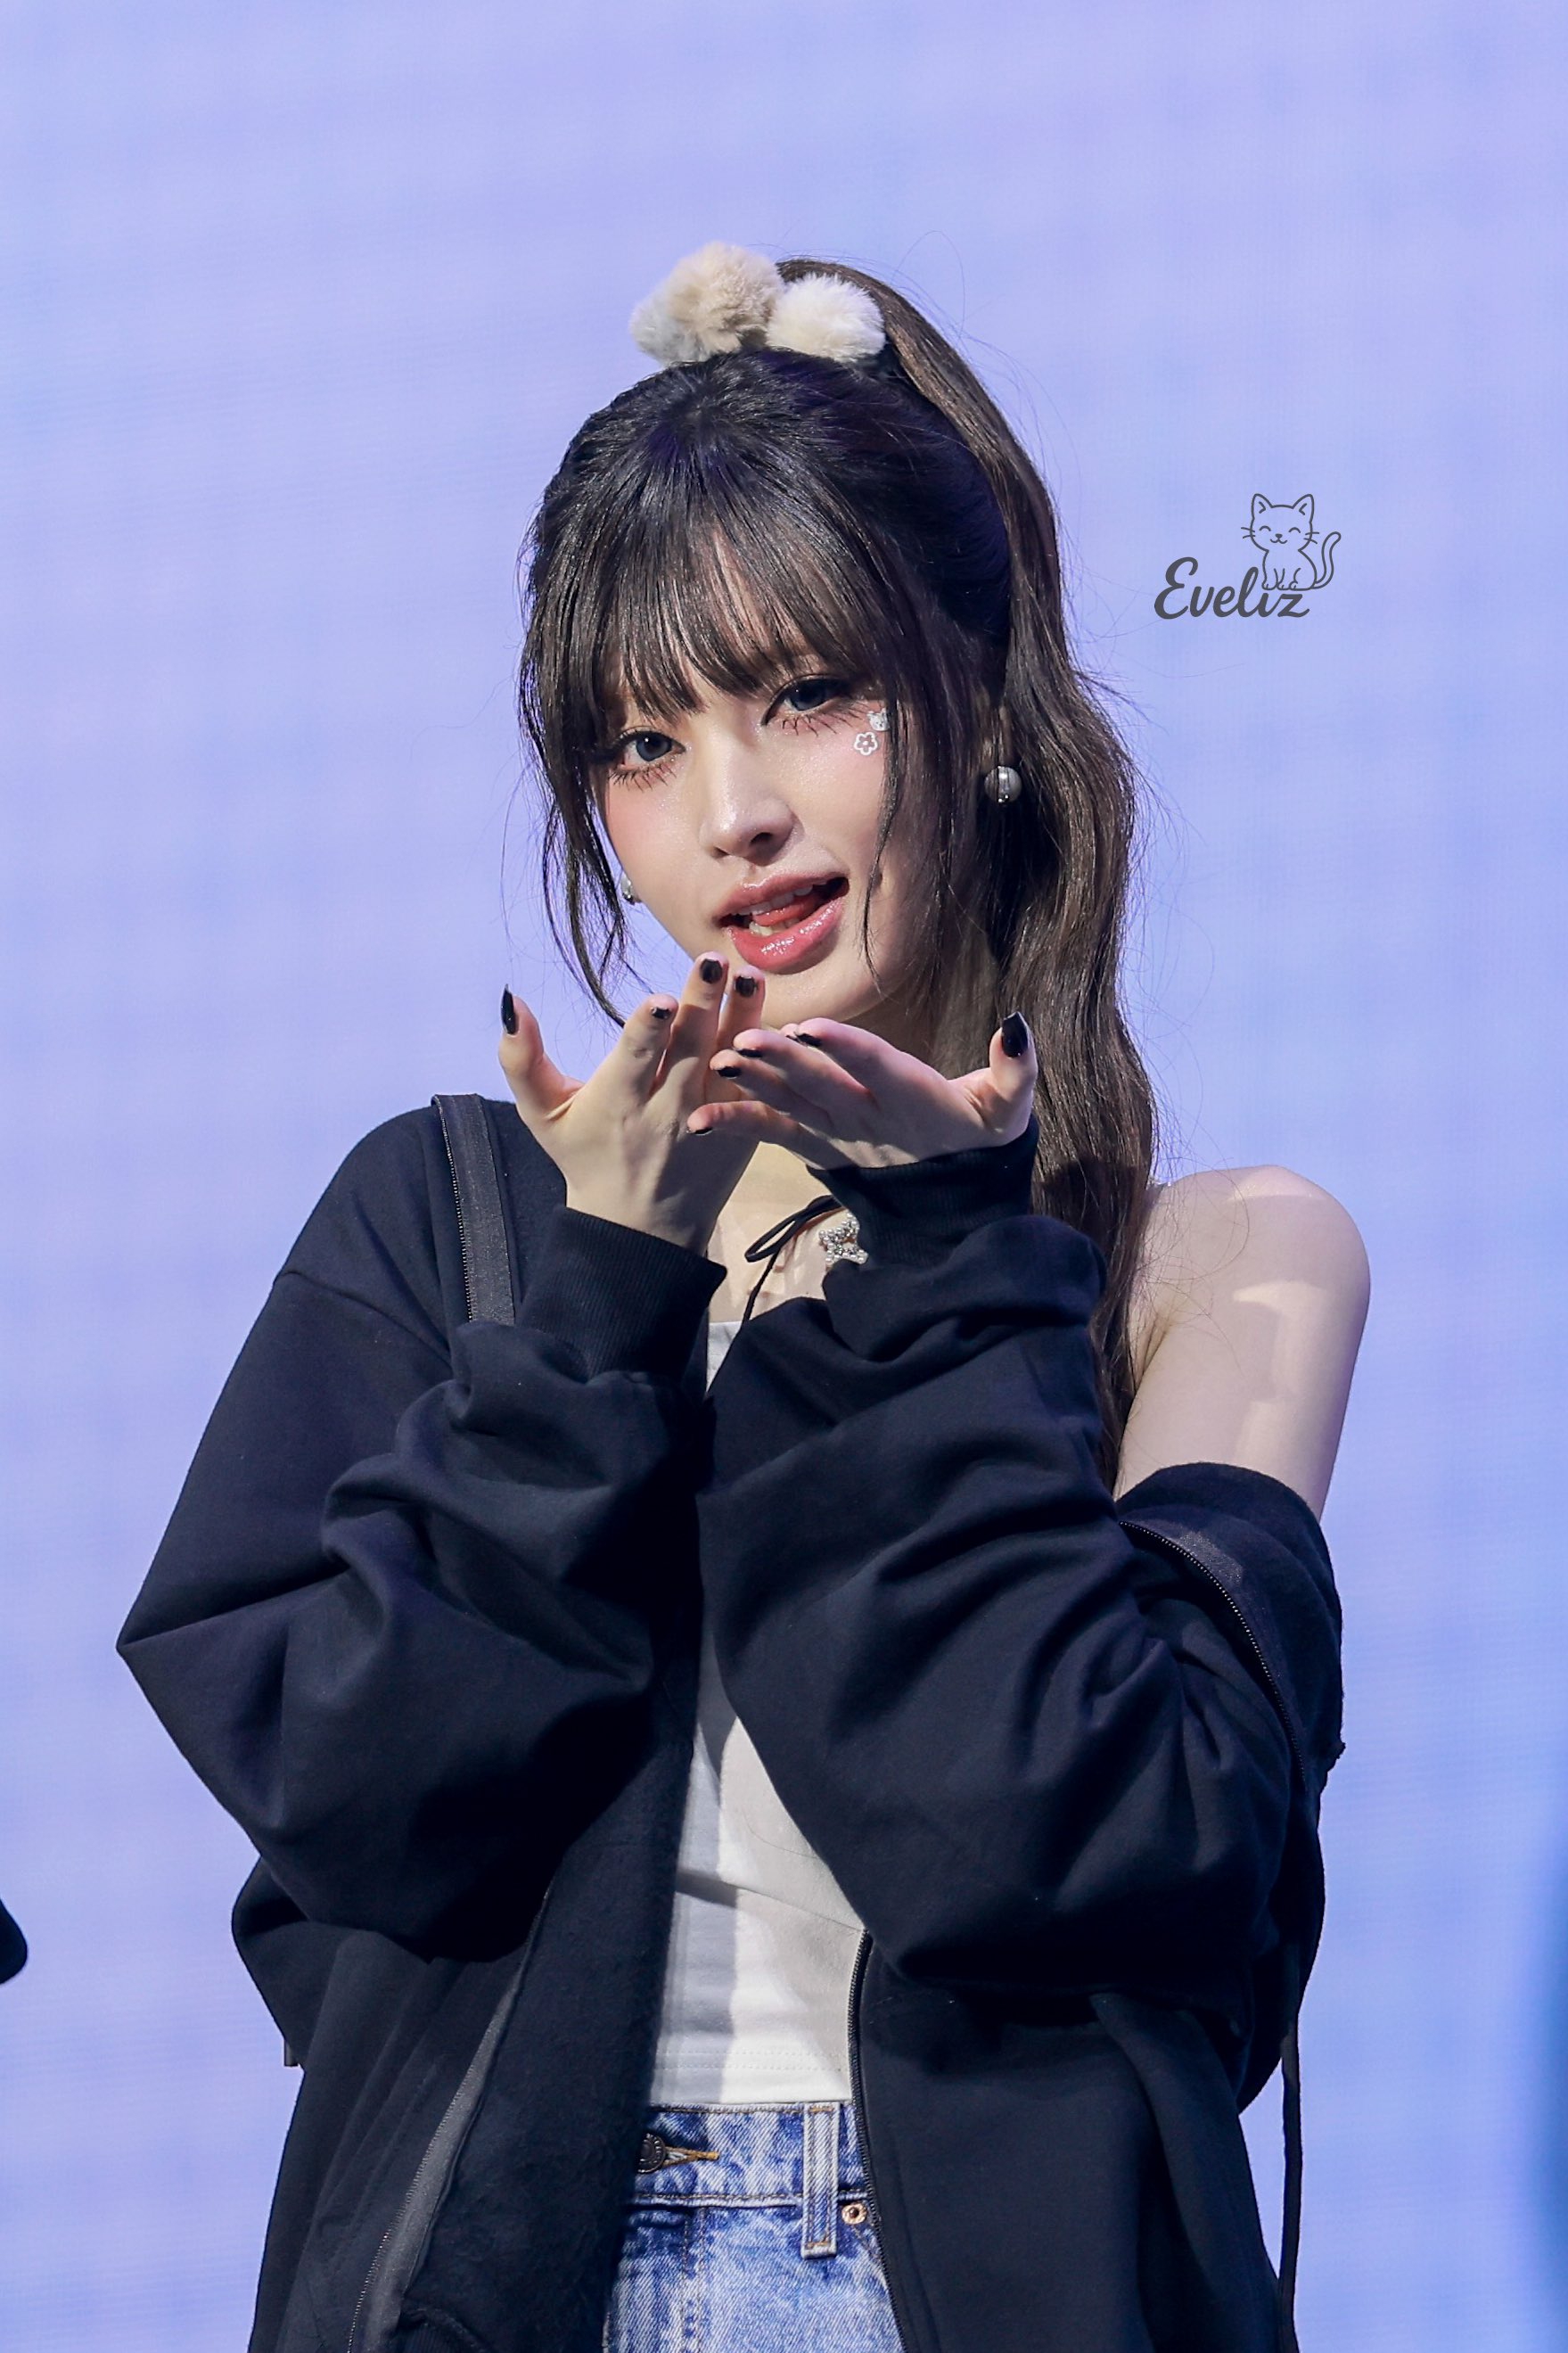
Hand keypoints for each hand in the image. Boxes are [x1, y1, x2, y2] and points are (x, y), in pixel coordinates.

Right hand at [499, 958, 764, 1253]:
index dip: (647, 1031)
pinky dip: (770, 1057)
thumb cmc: (585, 1157)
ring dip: (743, 1017)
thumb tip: (511, 1001)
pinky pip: (759, 1090)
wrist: (639, 1227)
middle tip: (712, 961)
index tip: (660, 1000)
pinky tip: (781, 1021)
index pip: (634, 1060)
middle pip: (688, 1051)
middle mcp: (665, 1111)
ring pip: (730, 1064)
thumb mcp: (542, 1115)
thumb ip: (522, 1059)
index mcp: (616, 1103)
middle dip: (700, 1004)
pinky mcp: (740, 1131)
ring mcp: (708, 1121)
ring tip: (750, 976)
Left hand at [691, 1011, 1036, 1168]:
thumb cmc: (980, 1139)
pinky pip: (773, 1135)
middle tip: (745, 1039)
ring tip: (720, 1062)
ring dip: (755, 1084)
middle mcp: (867, 1116)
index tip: (810, 1027)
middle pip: (823, 1083)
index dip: (844, 1047)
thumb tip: (1017, 1025)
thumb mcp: (1010, 1110)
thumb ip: (1016, 1070)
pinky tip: (699, 1120)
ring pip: (792, 1104)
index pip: (875, 1066)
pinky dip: (737, 1125)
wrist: (955, 1201)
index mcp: (910, 1097)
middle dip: (784, 1062)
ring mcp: (838, 1134)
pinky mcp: (817, 1145)